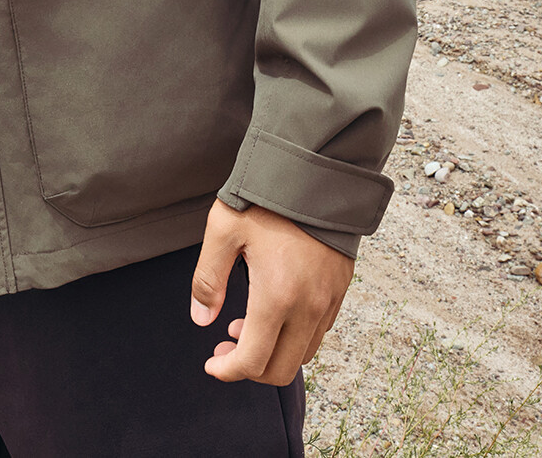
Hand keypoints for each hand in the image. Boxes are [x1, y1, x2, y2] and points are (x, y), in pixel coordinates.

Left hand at [189, 200, 353, 384]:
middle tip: (225, 347)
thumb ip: (208, 279)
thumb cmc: (267, 197)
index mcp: (276, 296)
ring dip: (274, 353)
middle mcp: (308, 307)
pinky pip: (319, 332)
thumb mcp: (224, 229)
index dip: (228, 371)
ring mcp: (328, 300)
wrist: (316, 170)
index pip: (253, 361)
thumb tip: (201, 319)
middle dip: (249, 368)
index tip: (212, 364)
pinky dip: (295, 337)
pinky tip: (275, 312)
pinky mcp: (339, 290)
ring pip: (303, 354)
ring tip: (246, 326)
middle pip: (281, 370)